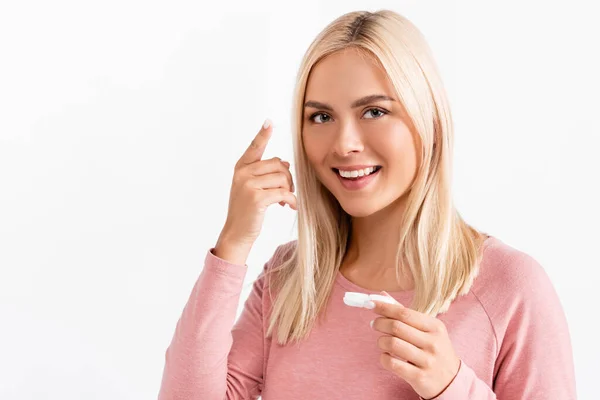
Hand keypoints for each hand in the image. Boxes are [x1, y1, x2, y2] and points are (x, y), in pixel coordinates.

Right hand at [218, 119, 296, 249]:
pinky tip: (289, 207)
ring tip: (284, 200)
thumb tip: (286, 162)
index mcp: (241, 167)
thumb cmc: (247, 210)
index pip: (254, 147)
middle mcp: (243, 173)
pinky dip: (291, 201)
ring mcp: (249, 185)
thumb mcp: (252, 187)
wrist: (237, 232)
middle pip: (278, 164)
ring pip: (282, 178)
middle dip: (288, 178)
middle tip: (287, 191)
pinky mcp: (257, 198)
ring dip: (289, 190)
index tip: (269, 122)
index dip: (263, 134)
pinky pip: (284, 193)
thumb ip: (265, 173)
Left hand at [369, 291, 460, 399]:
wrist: (451, 380)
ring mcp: (427, 361)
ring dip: (381, 341)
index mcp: (435, 327)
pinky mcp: (419, 377)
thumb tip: (383, 296)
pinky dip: (384, 358)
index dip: (385, 307)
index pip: (405, 313)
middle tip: (374, 324)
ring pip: (392, 344)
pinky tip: (387, 356)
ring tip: (382, 341)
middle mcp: (432, 343)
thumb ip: (405, 314)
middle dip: (380, 323)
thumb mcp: (427, 330)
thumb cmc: (434, 349)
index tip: (371, 303)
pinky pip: (392, 363)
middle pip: (396, 327)